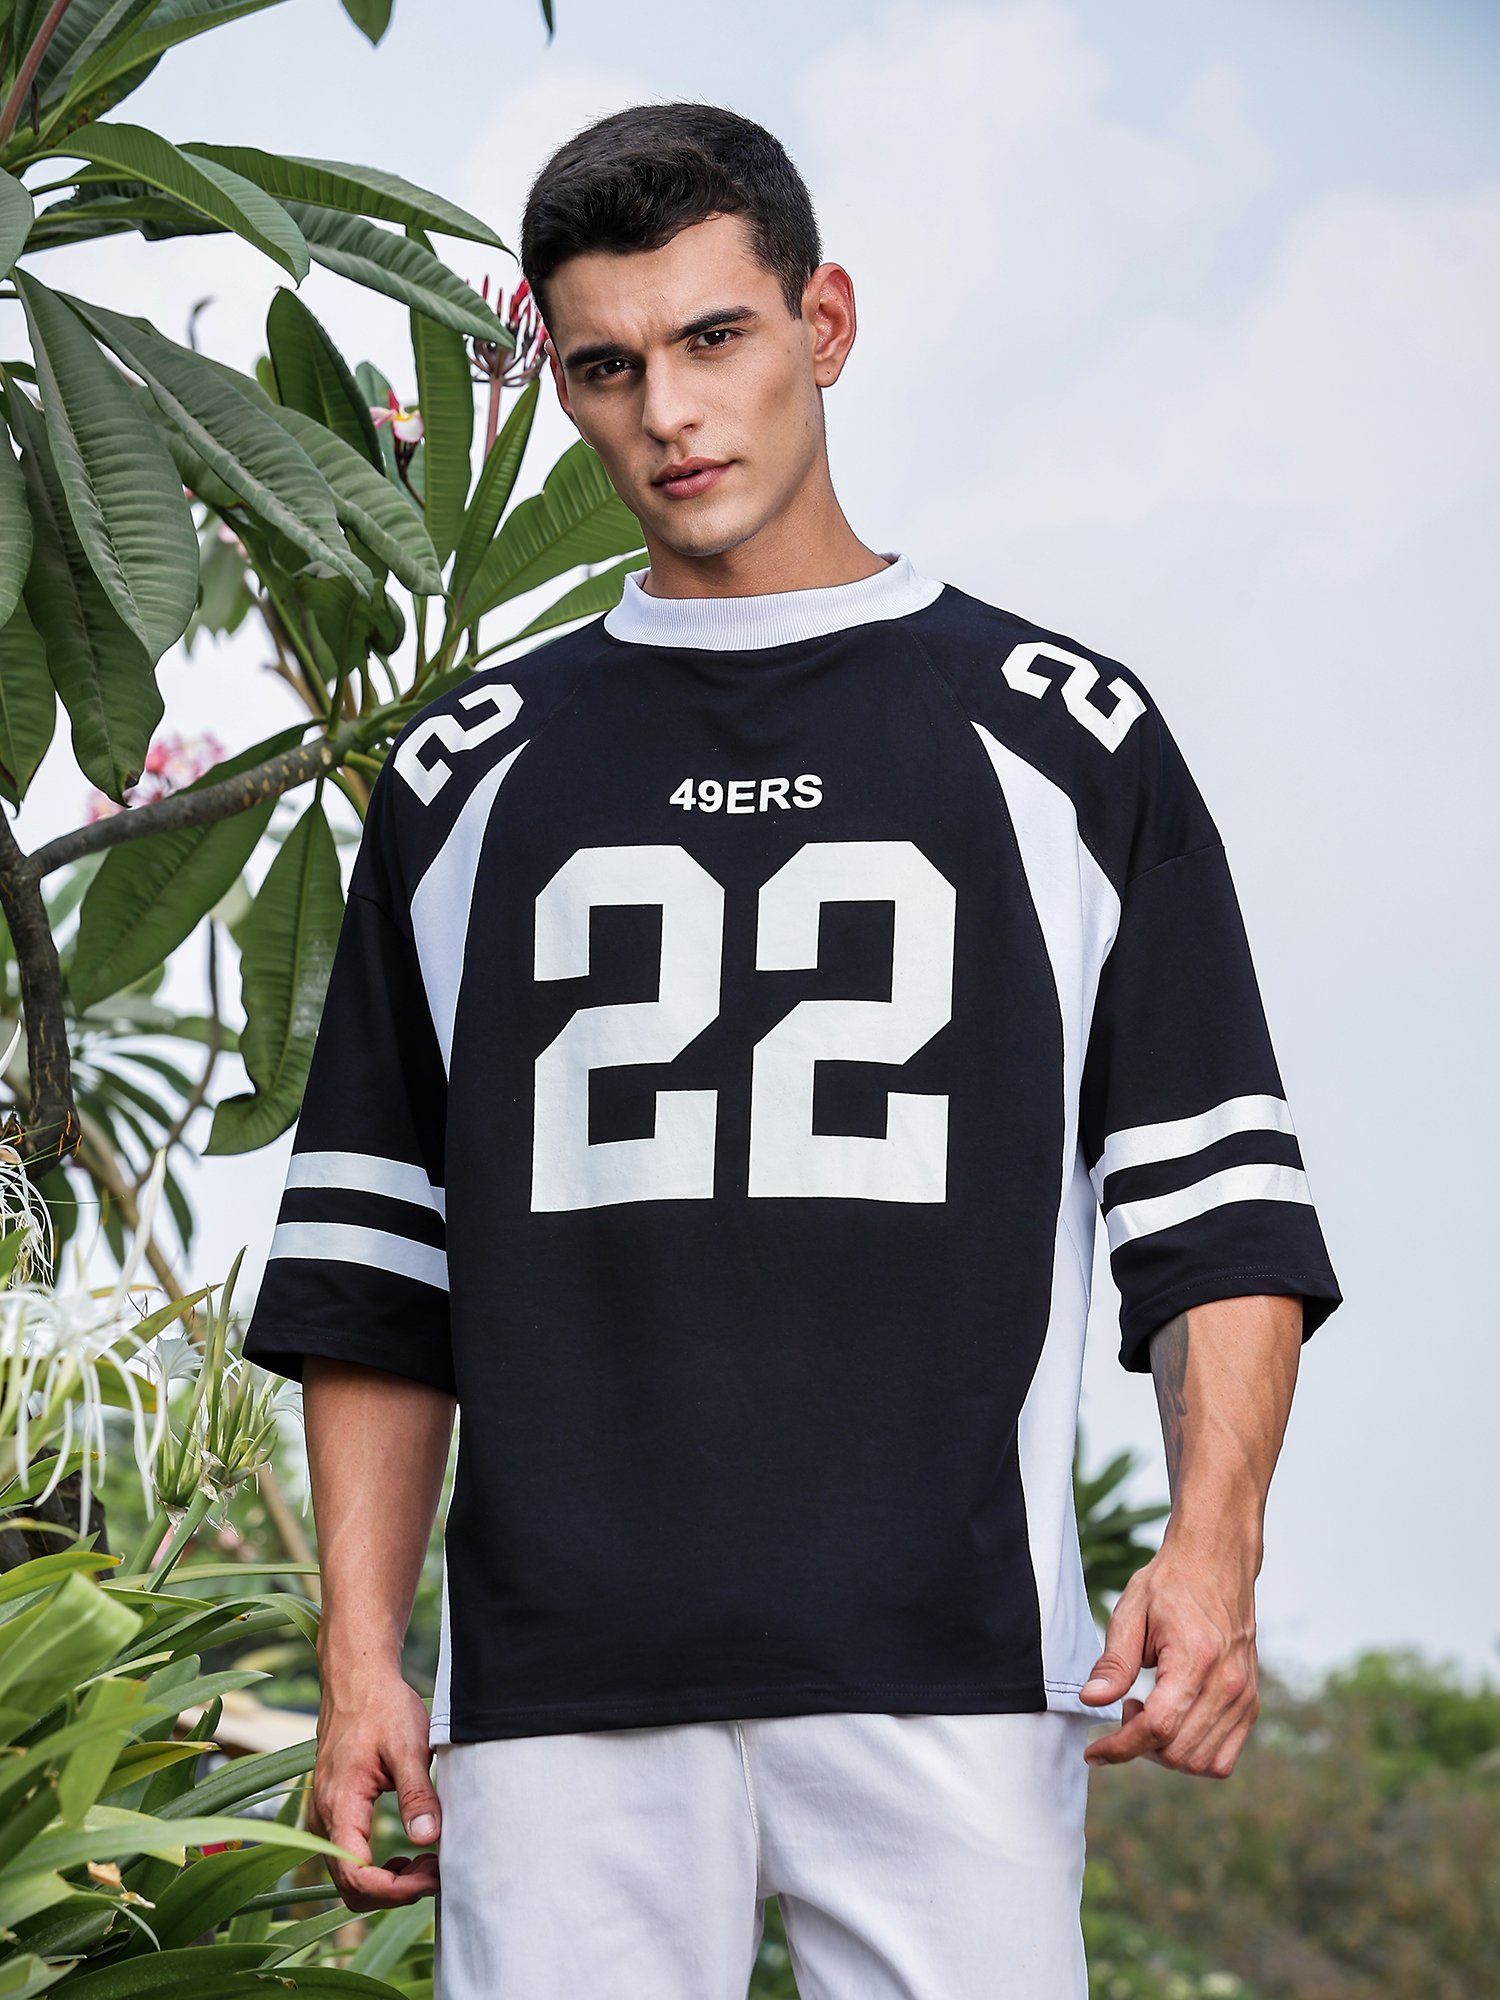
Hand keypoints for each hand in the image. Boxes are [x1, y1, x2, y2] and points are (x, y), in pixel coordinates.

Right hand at [307, 1670, 441, 1911]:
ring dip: (388, 1882)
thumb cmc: (382, 1707)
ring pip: (348, 1876)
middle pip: (350, 1886)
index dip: (395, 1890)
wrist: (357, 1679)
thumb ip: (416, 1793)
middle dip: (395, 1891)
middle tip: (436, 1872)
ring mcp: (324, 1817)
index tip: (431, 1878)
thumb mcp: (408, 1745)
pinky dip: (378, 1868)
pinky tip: (408, 1855)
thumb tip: (427, 1838)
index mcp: (339, 1805)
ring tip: (429, 1864)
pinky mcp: (333, 1812)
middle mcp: (323, 1818)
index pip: (356, 1876)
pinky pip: (348, 1858)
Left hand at [1077, 1530, 1259, 1778]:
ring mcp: (1244, 1697)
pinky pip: (1223, 1757)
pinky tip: (1175, 1721)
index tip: (1095, 1752)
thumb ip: (1114, 1663)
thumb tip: (1092, 1700)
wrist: (1216, 1562)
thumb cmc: (1172, 1583)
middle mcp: (1228, 1684)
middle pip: (1178, 1752)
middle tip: (1127, 1707)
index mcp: (1196, 1658)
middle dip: (1140, 1745)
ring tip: (1151, 1710)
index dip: (1121, 1747)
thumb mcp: (1131, 1613)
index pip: (1158, 1727)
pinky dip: (1194, 1753)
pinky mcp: (1250, 1703)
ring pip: (1201, 1762)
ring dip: (1166, 1752)